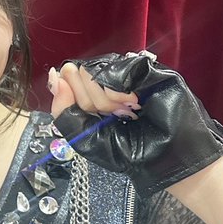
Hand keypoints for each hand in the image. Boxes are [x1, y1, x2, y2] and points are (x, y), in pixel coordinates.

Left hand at [49, 51, 222, 195]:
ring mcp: (125, 71)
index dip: (75, 100)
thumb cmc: (132, 151)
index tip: (96, 117)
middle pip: (76, 74)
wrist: (168, 157)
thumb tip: (54, 76)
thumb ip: (64, 110)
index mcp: (91, 94)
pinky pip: (115, 69)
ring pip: (93, 71)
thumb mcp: (87, 137)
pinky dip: (118, 91)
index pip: (66, 81)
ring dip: (106, 99)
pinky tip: (134, 102)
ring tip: (128, 111)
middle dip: (92, 102)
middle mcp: (106, 79)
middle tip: (115, 116)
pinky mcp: (143, 66)